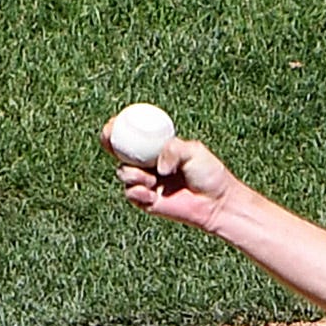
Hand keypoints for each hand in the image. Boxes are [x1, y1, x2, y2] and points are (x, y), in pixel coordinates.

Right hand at [110, 124, 246, 228]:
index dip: (118, 128)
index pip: (133, 134)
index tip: (112, 123)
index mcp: (157, 148)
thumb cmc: (209, 173)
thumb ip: (174, 150)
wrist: (216, 202)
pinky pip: (130, 193)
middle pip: (119, 151)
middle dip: (108, 143)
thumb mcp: (194, 152)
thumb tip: (157, 166)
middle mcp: (148, 163)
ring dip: (131, 174)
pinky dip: (137, 192)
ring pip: (123, 172)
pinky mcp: (145, 201)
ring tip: (151, 179)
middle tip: (109, 141)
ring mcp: (145, 182)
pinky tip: (151, 194)